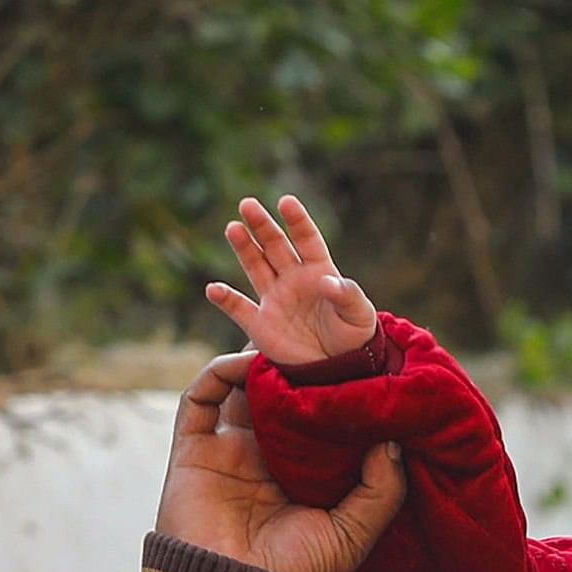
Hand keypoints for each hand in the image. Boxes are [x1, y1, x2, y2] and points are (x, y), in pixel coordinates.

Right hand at [156, 354, 407, 571]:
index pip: (318, 419)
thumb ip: (382, 488)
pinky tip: (248, 362)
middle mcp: (265, 459)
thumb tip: (394, 436)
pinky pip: (199, 396)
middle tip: (319, 336)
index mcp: (303, 476)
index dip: (334, 390)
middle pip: (279, 395)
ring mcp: (227, 452)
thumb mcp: (355, 532)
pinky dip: (219, 370)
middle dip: (296, 365)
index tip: (358, 361)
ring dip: (259, 361)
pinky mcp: (192, 450)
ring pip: (240, 387)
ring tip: (286, 342)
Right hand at [206, 196, 378, 370]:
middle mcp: (293, 279)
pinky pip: (239, 308)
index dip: (297, 221)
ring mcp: (274, 299)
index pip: (306, 239)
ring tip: (233, 228)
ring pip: (255, 266)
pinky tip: (213, 289)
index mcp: (319, 271)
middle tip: (248, 204)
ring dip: (244, 248)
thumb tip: (328, 280)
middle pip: (275, 246)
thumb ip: (347, 295)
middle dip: (262, 226)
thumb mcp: (359, 315)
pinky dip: (225, 299)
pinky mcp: (260, 324)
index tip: (286, 202)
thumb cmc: (353, 336)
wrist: (338, 369)